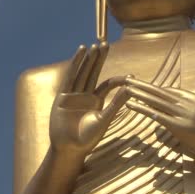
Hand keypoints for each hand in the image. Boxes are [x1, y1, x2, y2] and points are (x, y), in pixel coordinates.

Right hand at [49, 43, 130, 157]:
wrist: (69, 149)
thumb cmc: (88, 139)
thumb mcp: (104, 120)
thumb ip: (116, 104)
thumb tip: (130, 89)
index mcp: (97, 101)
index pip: (108, 84)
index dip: (119, 79)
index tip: (131, 76)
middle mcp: (85, 95)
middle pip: (93, 72)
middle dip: (99, 59)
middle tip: (105, 44)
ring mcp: (73, 94)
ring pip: (82, 73)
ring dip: (87, 59)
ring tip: (93, 46)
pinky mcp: (63, 96)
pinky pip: (70, 77)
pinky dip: (75, 65)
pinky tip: (80, 53)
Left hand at [124, 78, 194, 176]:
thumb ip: (192, 108)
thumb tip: (180, 108)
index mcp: (194, 99)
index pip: (169, 91)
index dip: (154, 88)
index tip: (141, 83)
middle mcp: (188, 104)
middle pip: (160, 92)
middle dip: (143, 85)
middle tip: (128, 79)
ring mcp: (184, 115)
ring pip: (157, 101)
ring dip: (139, 95)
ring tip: (126, 89)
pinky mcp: (180, 127)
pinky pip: (157, 116)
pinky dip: (143, 109)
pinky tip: (132, 106)